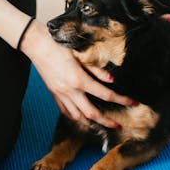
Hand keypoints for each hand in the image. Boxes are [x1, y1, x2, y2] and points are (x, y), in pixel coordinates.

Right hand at [20, 20, 135, 128]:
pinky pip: (65, 111)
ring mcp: (60, 94)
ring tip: (100, 123)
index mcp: (78, 79)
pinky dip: (75, 116)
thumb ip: (96, 69)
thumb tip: (111, 80)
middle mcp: (69, 91)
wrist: (37, 44)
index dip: (121, 100)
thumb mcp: (80, 54)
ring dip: (90, 122)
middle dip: (107, 121)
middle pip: (92, 113)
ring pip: (77, 117)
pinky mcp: (54, 94)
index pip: (105, 95)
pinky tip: (81, 115)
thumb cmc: (58, 45)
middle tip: (118, 125)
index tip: (132, 102)